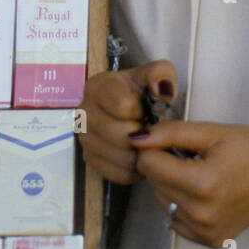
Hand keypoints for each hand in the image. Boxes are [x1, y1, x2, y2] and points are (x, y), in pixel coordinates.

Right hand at [78, 59, 177, 185]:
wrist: (130, 107)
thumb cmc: (141, 91)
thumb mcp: (154, 73)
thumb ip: (160, 75)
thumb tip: (163, 91)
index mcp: (98, 87)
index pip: (123, 107)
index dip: (142, 111)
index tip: (146, 108)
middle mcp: (85, 112)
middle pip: (123, 136)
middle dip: (144, 135)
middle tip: (150, 129)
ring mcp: (85, 138)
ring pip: (122, 158)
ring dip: (141, 154)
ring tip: (148, 142)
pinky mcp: (90, 159)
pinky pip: (118, 174)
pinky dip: (134, 169)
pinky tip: (139, 154)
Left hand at [130, 120, 248, 246]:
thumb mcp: (211, 131)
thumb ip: (170, 133)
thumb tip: (135, 138)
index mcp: (203, 184)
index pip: (149, 165)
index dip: (155, 148)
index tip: (171, 141)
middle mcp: (202, 214)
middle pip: (154, 184)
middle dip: (163, 166)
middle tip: (190, 156)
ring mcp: (206, 232)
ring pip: (163, 203)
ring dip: (171, 186)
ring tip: (199, 173)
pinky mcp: (211, 241)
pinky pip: (177, 221)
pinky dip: (182, 205)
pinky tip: (203, 193)